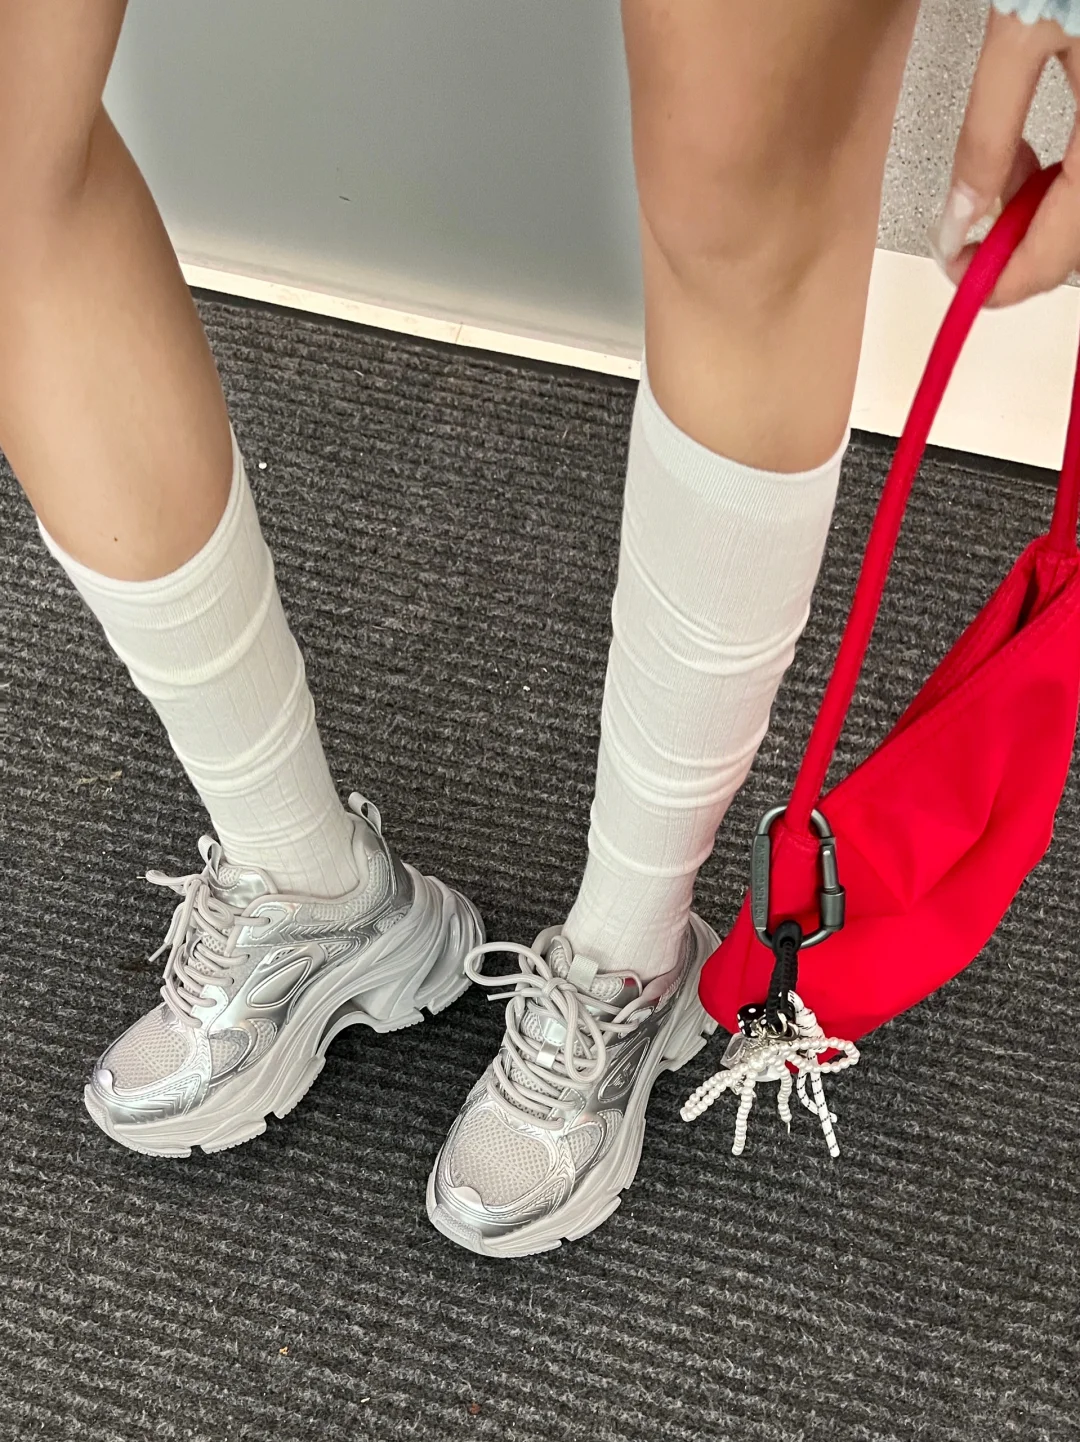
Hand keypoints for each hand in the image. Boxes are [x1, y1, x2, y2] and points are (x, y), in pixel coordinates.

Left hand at [931, 9, 1078, 305]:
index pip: (1063, 248)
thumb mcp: (1018, 29)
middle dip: (1028, 251)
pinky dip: (1071, 178)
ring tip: (1002, 188)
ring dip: (1050, 216)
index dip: (1008, 280)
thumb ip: (988, 136)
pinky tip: (1039, 156)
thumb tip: (962, 219)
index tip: (963, 286)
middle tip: (972, 242)